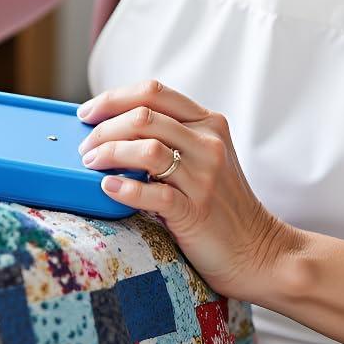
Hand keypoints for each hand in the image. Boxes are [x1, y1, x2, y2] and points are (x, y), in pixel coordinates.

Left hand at [77, 79, 300, 303]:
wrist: (259, 251)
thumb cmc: (220, 203)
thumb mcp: (203, 157)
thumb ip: (170, 136)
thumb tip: (110, 127)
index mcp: (208, 122)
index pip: (154, 92)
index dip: (113, 97)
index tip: (87, 112)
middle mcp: (208, 143)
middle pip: (145, 116)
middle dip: (104, 128)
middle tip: (85, 146)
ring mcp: (204, 177)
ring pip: (147, 149)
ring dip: (110, 153)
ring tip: (90, 163)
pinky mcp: (197, 211)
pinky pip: (154, 194)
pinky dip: (125, 188)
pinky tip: (107, 188)